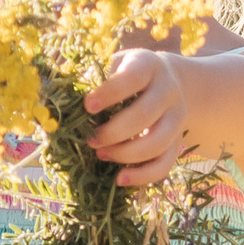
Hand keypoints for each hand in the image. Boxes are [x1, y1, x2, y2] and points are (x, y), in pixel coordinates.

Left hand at [84, 50, 190, 186]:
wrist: (165, 81)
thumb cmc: (126, 74)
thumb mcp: (112, 66)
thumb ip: (93, 79)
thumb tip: (65, 103)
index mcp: (148, 66)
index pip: (132, 78)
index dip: (109, 93)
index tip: (87, 106)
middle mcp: (169, 90)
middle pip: (145, 114)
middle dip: (113, 132)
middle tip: (90, 139)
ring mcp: (177, 117)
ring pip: (158, 142)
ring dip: (125, 154)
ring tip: (101, 154)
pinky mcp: (177, 141)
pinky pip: (165, 164)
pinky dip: (143, 176)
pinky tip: (120, 178)